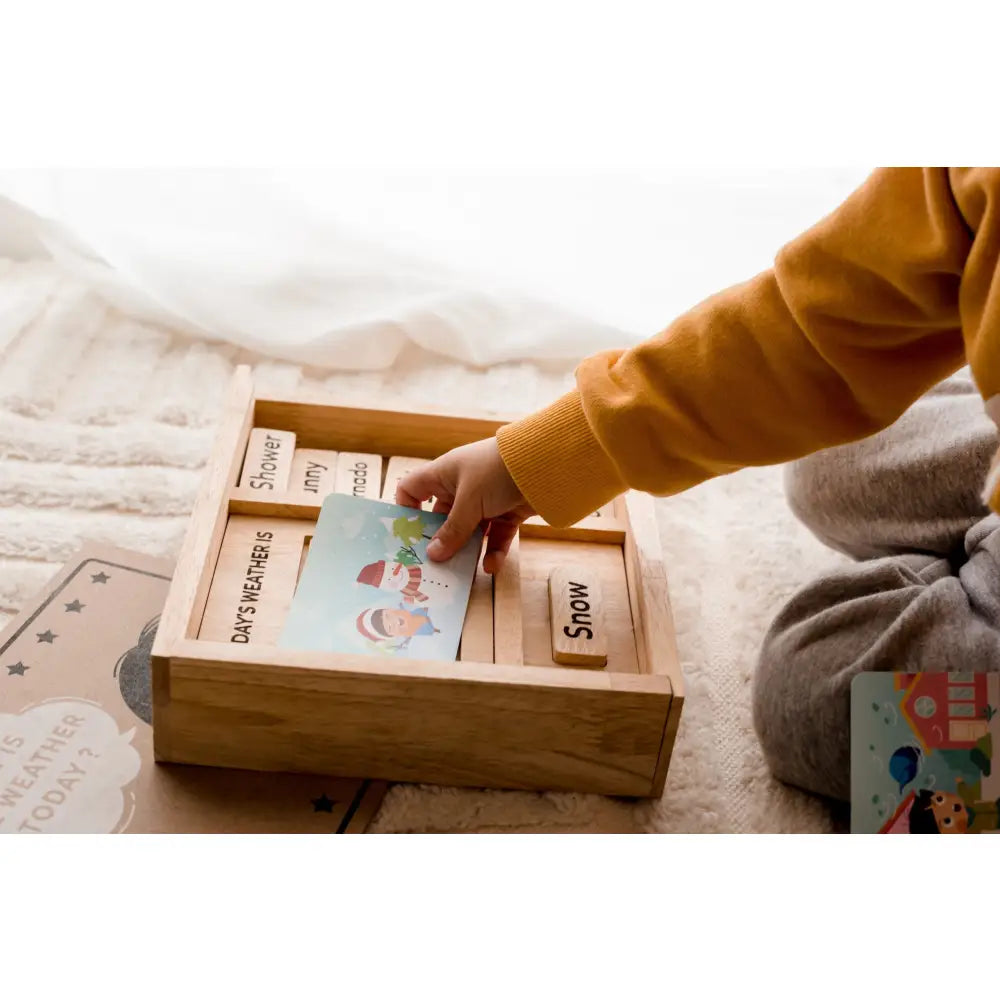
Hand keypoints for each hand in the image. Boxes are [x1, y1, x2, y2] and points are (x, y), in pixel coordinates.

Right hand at [396, 438, 534, 573]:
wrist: (546, 463)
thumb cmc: (497, 471)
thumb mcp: (470, 501)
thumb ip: (452, 530)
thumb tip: (433, 554)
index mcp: (444, 474)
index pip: (413, 488)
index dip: (406, 509)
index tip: (408, 535)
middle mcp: (462, 487)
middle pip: (442, 517)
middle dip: (440, 540)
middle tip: (434, 565)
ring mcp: (486, 500)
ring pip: (470, 531)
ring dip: (468, 550)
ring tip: (463, 572)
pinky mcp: (508, 512)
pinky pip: (495, 536)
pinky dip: (494, 551)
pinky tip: (491, 566)